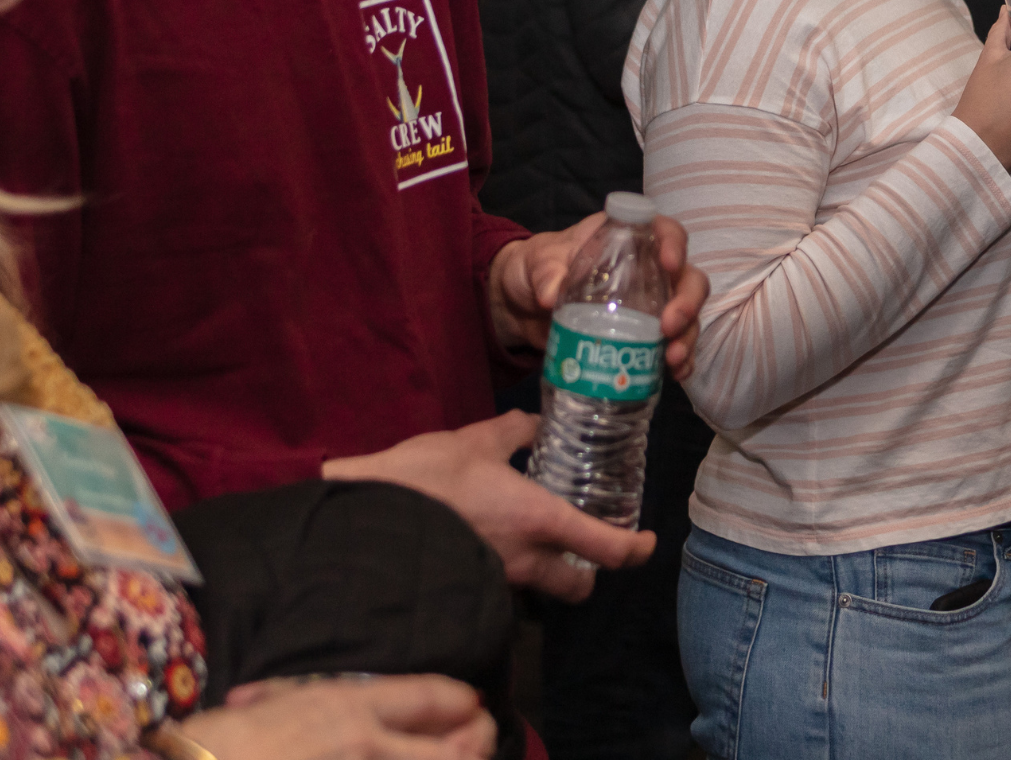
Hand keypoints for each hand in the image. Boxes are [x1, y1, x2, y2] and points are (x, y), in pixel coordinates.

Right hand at [179, 673, 494, 759]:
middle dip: (480, 738)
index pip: (432, 697)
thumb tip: (334, 712)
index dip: (461, 701)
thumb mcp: (272, 707)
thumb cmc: (215, 748)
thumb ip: (315, 706)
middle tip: (482, 734)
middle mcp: (369, 747)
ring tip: (466, 755)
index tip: (472, 703)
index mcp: (346, 708)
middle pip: (461, 745)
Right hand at [322, 413, 650, 599]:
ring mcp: (494, 579)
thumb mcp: (473, 441)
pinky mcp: (467, 583)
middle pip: (578, 587)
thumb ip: (511, 432)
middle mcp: (525, 561)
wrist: (363, 519)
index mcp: (541, 521)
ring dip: (546, 571)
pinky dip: (507, 568)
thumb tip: (530, 423)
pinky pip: (501, 584)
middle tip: (585, 546)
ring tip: (534, 538)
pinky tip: (490, 539)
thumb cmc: (424, 478)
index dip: (637, 549)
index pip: (609, 549)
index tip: (647, 540)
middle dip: (588, 574)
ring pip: (539, 588)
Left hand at [489, 212, 711, 378]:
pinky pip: (671, 346)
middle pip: (687, 278)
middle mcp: (648, 270)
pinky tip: (674, 374)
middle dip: (687, 302)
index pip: (665, 231)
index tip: (669, 263)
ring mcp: (649, 305)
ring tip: (672, 359)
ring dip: (686, 336)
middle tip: (669, 326)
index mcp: (627, 240)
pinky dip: (679, 360)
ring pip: (686, 315)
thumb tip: (549, 297)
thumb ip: (545, 273)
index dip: (674, 244)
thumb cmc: (535, 268)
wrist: (521, 307)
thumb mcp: (536, 263)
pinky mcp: (642, 337)